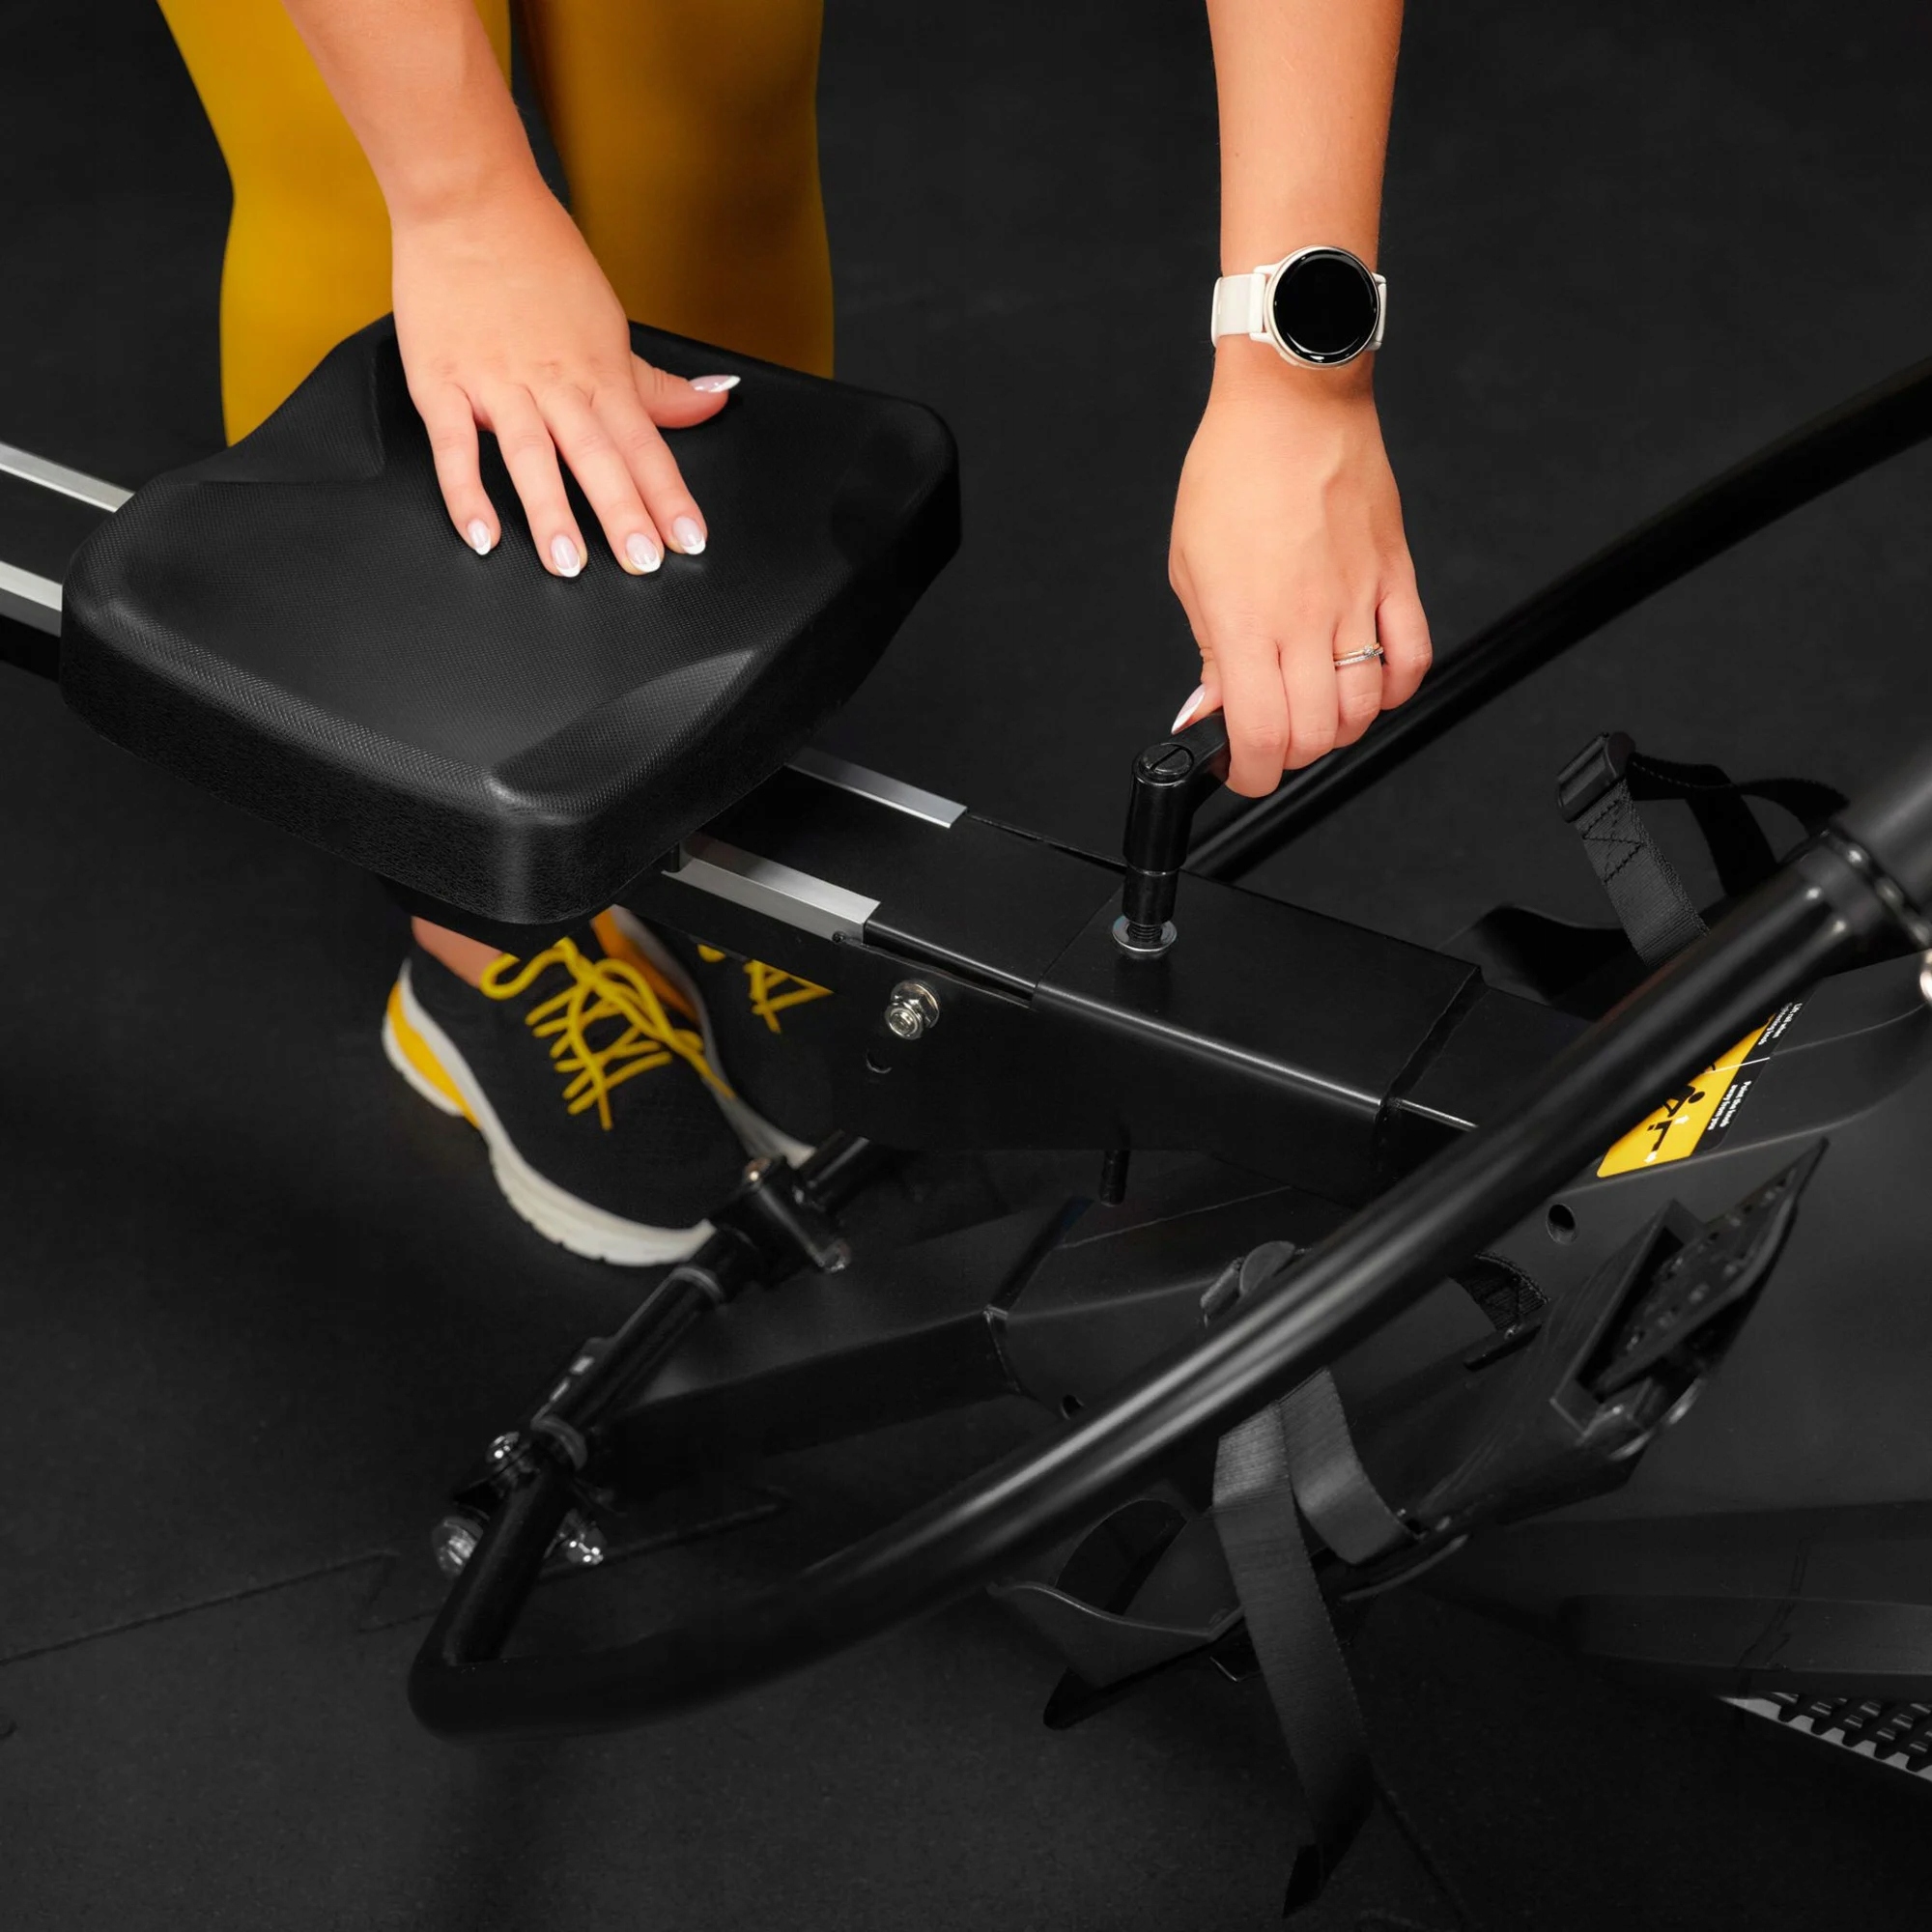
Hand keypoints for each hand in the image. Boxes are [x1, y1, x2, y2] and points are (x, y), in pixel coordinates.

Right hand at [391, 173, 737, 575]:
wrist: (466, 194)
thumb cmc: (537, 255)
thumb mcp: (608, 321)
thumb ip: (653, 383)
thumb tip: (712, 401)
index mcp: (598, 371)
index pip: (645, 445)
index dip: (670, 496)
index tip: (689, 539)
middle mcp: (553, 382)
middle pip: (597, 455)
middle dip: (623, 512)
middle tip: (642, 562)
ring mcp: (496, 382)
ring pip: (532, 454)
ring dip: (551, 510)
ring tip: (568, 562)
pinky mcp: (440, 380)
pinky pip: (454, 445)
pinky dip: (467, 491)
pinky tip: (483, 535)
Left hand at [1167, 350, 1429, 794]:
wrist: (1292, 402)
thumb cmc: (1234, 469)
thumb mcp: (1191, 568)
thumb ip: (1210, 649)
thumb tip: (1211, 707)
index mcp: (1246, 621)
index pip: (1260, 735)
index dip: (1250, 774)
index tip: (1240, 773)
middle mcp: (1306, 619)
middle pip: (1317, 734)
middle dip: (1291, 756)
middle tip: (1273, 740)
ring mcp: (1357, 600)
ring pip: (1366, 707)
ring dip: (1340, 729)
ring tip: (1315, 712)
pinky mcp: (1395, 576)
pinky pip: (1413, 656)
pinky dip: (1395, 688)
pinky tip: (1371, 685)